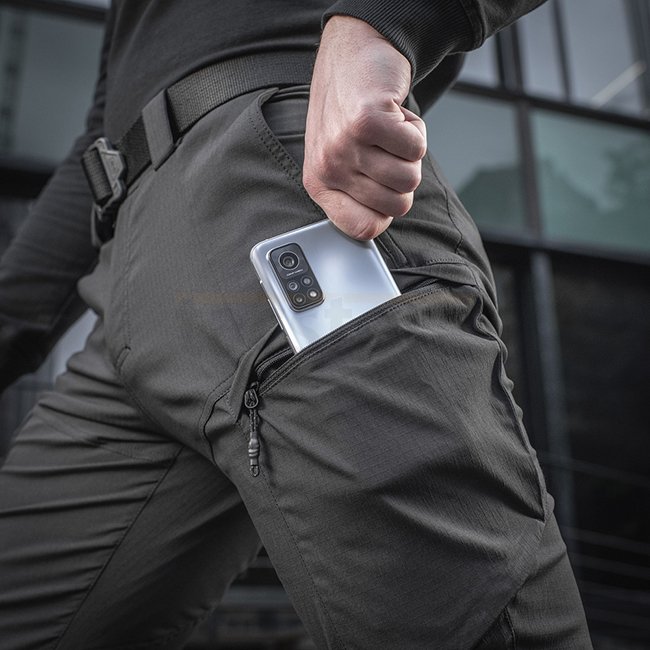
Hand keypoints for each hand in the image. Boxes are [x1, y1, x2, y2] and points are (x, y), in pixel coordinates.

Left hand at [303, 16, 426, 239]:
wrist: (352, 55)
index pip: (362, 229)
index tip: (385, 193)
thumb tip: (378, 225)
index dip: (386, 214)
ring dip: (410, 151)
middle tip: (387, 150)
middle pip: (396, 206)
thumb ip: (354, 194)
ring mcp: (346, 145)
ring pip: (410, 179)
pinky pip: (416, 148)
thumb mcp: (339, 159)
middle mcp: (329, 168)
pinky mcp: (368, 121)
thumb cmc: (348, 111)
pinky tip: (394, 114)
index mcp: (319, 185)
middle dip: (404, 178)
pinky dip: (417, 130)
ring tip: (388, 130)